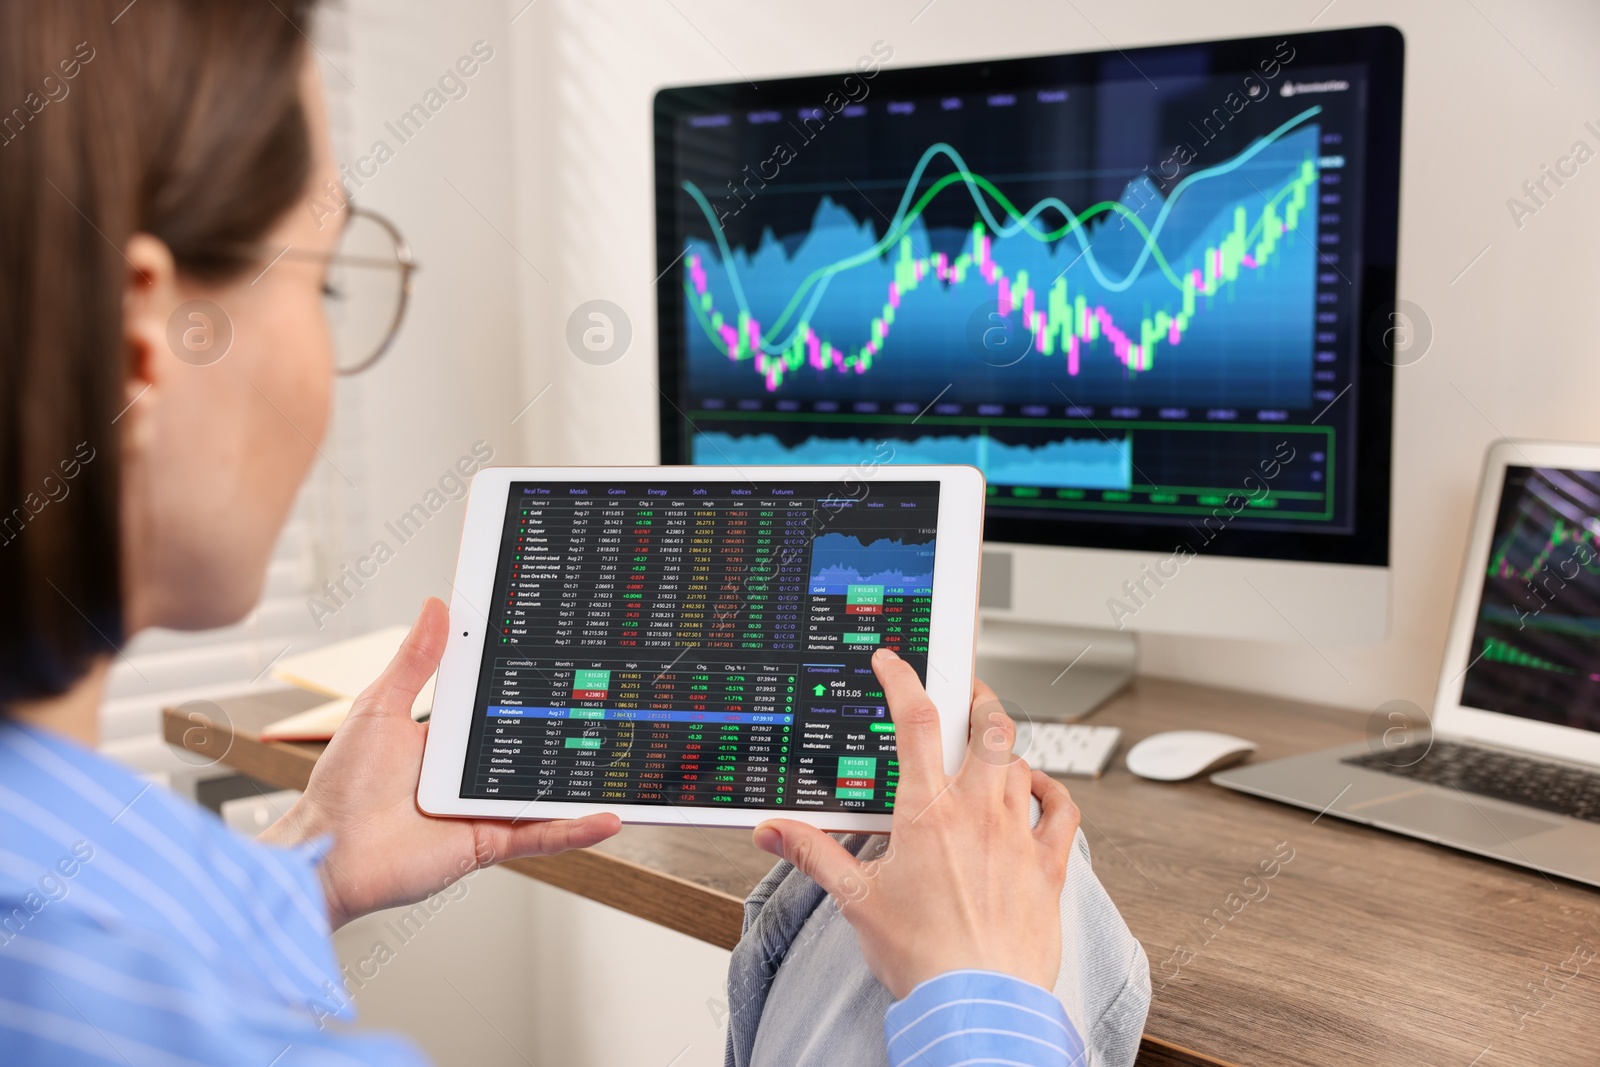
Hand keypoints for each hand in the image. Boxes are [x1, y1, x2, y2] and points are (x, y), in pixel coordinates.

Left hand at [260, 598, 620, 928]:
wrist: (328, 853)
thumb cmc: (342, 787)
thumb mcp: (380, 709)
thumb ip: (414, 662)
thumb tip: (437, 607)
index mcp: (450, 737)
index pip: (501, 702)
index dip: (531, 681)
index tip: (562, 653)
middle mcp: (471, 772)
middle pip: (534, 745)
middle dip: (573, 728)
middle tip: (614, 701)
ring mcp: (484, 807)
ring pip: (547, 791)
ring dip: (587, 781)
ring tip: (626, 762)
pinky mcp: (489, 841)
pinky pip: (540, 835)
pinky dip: (576, 830)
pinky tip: (608, 818)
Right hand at [752, 648, 1078, 998]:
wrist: (976, 1004)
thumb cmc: (921, 958)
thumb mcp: (855, 900)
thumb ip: (814, 854)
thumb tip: (773, 831)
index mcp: (926, 813)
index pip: (916, 722)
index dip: (904, 680)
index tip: (894, 662)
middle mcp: (977, 812)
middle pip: (988, 725)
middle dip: (975, 696)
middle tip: (963, 689)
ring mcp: (1018, 835)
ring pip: (1021, 760)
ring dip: (1005, 746)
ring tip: (991, 745)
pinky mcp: (1049, 864)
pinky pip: (1063, 808)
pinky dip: (1052, 790)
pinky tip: (1040, 790)